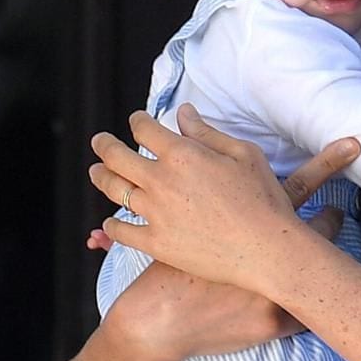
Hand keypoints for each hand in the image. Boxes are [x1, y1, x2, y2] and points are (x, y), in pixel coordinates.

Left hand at [89, 103, 360, 293]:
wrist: (263, 247)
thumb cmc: (261, 195)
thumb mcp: (243, 153)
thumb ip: (207, 133)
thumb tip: (183, 113)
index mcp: (182, 155)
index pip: (146, 130)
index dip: (137, 121)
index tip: (135, 119)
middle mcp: (160, 182)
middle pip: (117, 158)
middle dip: (105, 145)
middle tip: (99, 141)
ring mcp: (154, 214)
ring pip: (115, 192)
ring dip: (101, 178)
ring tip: (96, 172)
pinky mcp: (155, 243)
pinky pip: (122, 232)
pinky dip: (111, 225)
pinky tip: (109, 221)